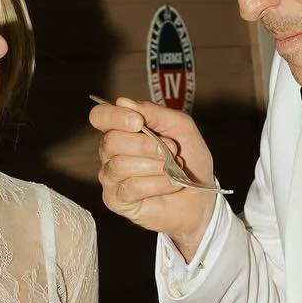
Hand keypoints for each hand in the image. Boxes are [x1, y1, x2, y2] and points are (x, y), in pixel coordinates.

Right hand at [91, 97, 216, 255]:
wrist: (201, 197)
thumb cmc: (189, 160)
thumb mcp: (180, 127)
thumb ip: (154, 112)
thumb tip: (123, 102)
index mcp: (121, 129)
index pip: (100, 116)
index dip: (114, 116)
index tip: (138, 122)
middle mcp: (110, 152)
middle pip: (112, 141)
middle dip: (146, 145)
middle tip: (171, 150)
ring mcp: (111, 177)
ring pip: (120, 165)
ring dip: (155, 166)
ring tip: (173, 169)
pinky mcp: (116, 200)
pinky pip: (131, 187)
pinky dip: (157, 184)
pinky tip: (171, 184)